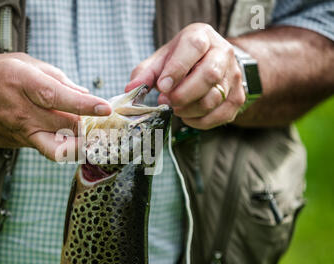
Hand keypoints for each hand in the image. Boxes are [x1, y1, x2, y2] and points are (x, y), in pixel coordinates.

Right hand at [0, 53, 110, 159]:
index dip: (84, 104)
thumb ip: (55, 77)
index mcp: (21, 82)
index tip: (105, 107)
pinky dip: (65, 142)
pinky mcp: (20, 145)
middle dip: (88, 124)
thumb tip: (83, 94)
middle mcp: (21, 111)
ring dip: (79, 142)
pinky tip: (69, 133)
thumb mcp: (21, 62)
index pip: (59, 97)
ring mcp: (20, 132)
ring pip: (59, 148)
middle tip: (100, 120)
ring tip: (88, 134)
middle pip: (65, 125)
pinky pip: (49, 147)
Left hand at [126, 23, 244, 129]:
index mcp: (202, 37)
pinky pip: (220, 115)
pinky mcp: (238, 97)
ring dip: (189, 110)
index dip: (177, 69)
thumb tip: (130, 89)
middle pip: (209, 76)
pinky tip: (188, 117)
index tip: (162, 86)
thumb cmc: (181, 60)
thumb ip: (145, 73)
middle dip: (183, 94)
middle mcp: (223, 53)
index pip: (193, 48)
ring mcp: (233, 76)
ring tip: (175, 108)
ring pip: (214, 98)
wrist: (210, 63)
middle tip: (166, 102)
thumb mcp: (161, 60)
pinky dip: (200, 121)